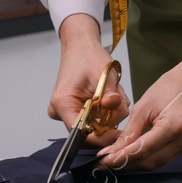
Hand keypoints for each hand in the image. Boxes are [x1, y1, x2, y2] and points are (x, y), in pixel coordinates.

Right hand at [48, 14, 128, 148]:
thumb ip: (111, 94)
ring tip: (113, 90)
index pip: (82, 133)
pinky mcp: (74, 108)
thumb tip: (116, 107)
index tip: (120, 131)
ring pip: (96, 122)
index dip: (102, 136)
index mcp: (63, 104)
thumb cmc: (88, 56)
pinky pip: (95, 116)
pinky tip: (109, 93)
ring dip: (110, 110)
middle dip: (110, 116)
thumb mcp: (103, 74)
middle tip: (118, 96)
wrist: (81, 46)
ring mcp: (67, 111)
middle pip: (91, 129)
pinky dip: (106, 107)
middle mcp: (61, 111)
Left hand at [95, 41, 181, 170]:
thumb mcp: (145, 105)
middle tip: (105, 161)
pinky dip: (149, 157)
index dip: (120, 159)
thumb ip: (130, 132)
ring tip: (117, 158)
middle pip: (149, 162)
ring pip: (157, 163)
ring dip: (136, 163)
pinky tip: (136, 153)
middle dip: (126, 163)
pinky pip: (166, 157)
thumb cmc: (174, 85)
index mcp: (173, 127)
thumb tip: (113, 151)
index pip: (141, 151)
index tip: (102, 161)